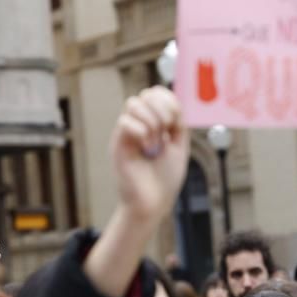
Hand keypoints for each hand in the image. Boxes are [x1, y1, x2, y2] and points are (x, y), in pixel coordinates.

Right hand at [110, 86, 189, 221]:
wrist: (153, 202)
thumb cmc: (165, 179)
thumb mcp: (179, 146)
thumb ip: (178, 124)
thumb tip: (174, 103)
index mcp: (153, 124)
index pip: (155, 94)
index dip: (168, 99)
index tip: (175, 121)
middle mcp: (138, 125)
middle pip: (145, 95)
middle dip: (162, 109)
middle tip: (167, 131)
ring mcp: (126, 134)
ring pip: (133, 104)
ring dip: (152, 121)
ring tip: (155, 143)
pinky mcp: (117, 144)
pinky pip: (125, 122)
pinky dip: (141, 132)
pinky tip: (146, 149)